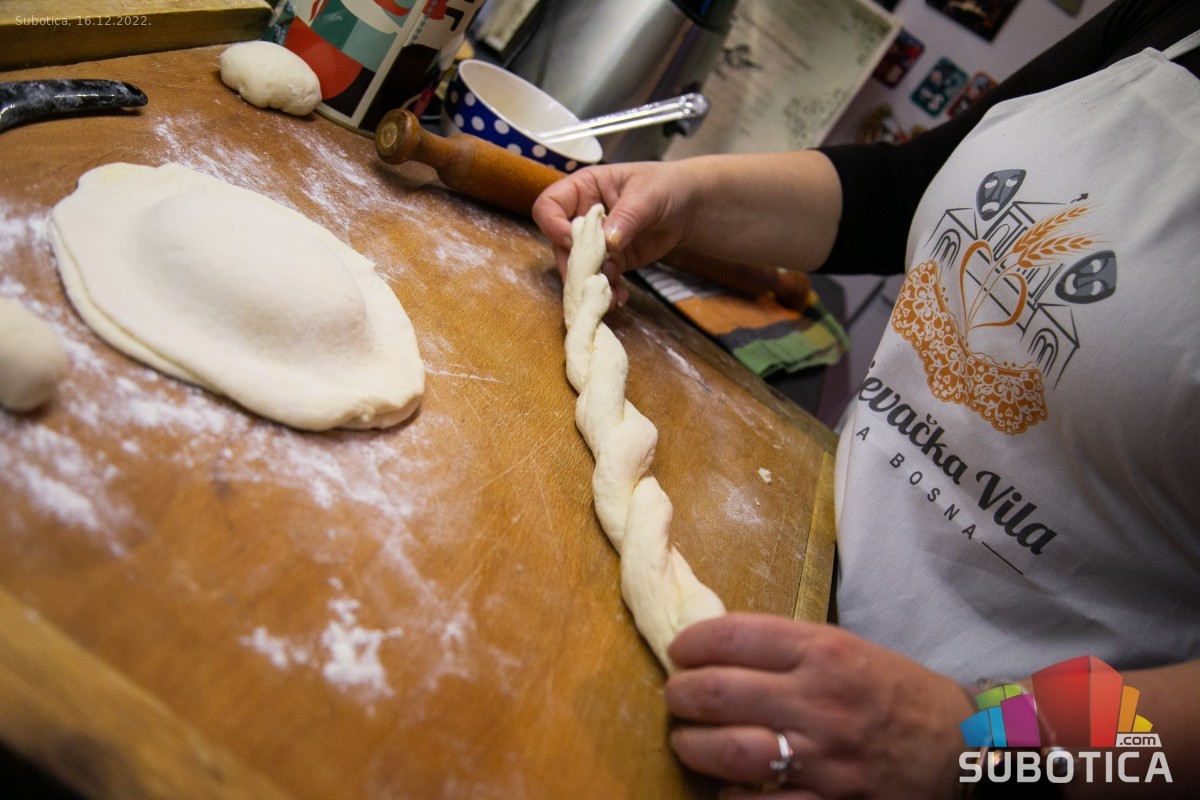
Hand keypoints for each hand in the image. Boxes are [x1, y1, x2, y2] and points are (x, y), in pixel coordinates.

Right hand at [532, 160, 701, 305]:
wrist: (689, 208)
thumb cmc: (665, 187)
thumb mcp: (648, 195)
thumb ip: (626, 216)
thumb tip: (607, 242)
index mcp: (584, 189)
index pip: (549, 206)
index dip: (553, 225)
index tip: (573, 241)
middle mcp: (583, 215)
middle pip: (559, 243)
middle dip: (573, 263)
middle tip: (589, 278)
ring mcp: (596, 241)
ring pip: (578, 266)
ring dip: (589, 283)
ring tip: (607, 295)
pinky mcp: (612, 261)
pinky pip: (601, 279)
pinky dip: (608, 291)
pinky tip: (619, 298)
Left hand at [664, 614, 973, 798]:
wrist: (964, 749)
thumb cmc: (899, 694)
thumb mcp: (849, 649)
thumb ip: (788, 649)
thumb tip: (718, 648)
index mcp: (824, 652)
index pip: (732, 636)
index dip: (691, 643)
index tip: (680, 651)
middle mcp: (819, 701)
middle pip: (718, 692)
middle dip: (681, 694)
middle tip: (677, 696)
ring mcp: (823, 758)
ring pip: (728, 751)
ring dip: (693, 746)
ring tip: (688, 741)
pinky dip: (732, 796)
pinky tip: (729, 786)